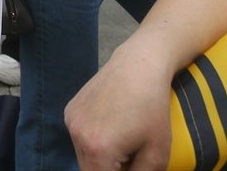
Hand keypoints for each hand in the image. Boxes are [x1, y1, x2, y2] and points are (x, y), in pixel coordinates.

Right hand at [65, 43, 173, 170]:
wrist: (139, 65)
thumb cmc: (153, 107)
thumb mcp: (157, 152)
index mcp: (98, 149)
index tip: (130, 166)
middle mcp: (77, 135)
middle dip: (107, 170)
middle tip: (129, 159)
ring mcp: (71, 120)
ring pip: (82, 156)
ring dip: (99, 159)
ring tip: (122, 143)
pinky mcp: (70, 110)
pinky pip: (78, 138)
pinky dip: (92, 141)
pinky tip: (111, 128)